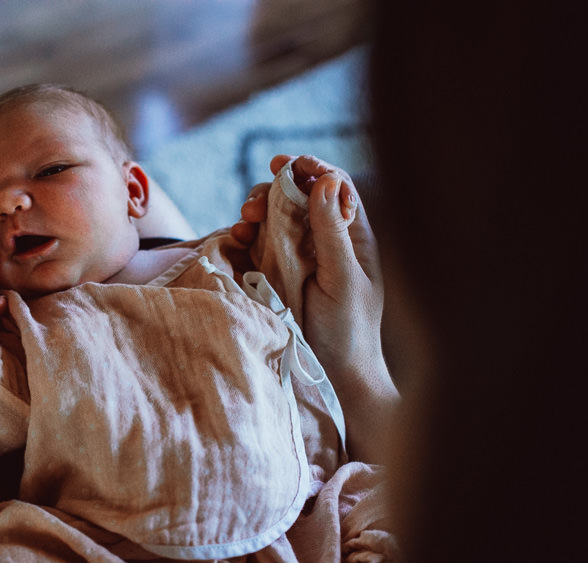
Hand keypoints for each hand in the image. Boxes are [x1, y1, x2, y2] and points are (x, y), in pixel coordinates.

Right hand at [233, 155, 397, 461]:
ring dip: (255, 212)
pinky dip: (244, 237)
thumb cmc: (349, 328)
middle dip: (273, 191)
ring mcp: (297, 256)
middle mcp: (323, 239)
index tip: (286, 163)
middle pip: (297, 196)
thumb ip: (332, 231)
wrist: (334, 373)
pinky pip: (256, 245)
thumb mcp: (343, 278)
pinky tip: (237, 239)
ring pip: (273, 218)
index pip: (333, 187)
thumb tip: (324, 180)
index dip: (311, 168)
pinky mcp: (274, 273)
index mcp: (351, 235)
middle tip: (253, 204)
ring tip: (243, 222)